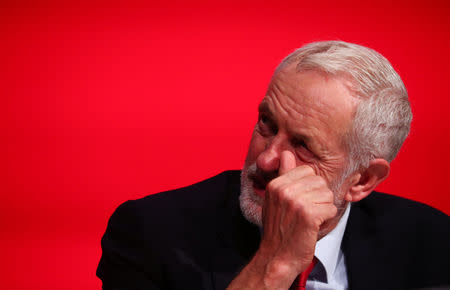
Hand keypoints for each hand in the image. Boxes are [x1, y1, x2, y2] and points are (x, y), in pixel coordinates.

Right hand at [259, 150, 336, 281]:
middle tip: (305, 213)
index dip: (310, 187)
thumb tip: (286, 153)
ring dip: (323, 209)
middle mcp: (284, 190)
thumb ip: (283, 175)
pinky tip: (313, 226)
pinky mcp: (308, 215)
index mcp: (276, 184)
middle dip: (318, 198)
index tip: (301, 202)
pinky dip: (326, 219)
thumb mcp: (276, 199)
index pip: (308, 171)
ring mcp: (296, 202)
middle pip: (319, 182)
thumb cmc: (279, 229)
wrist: (276, 257)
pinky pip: (330, 208)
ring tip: (309, 220)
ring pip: (327, 194)